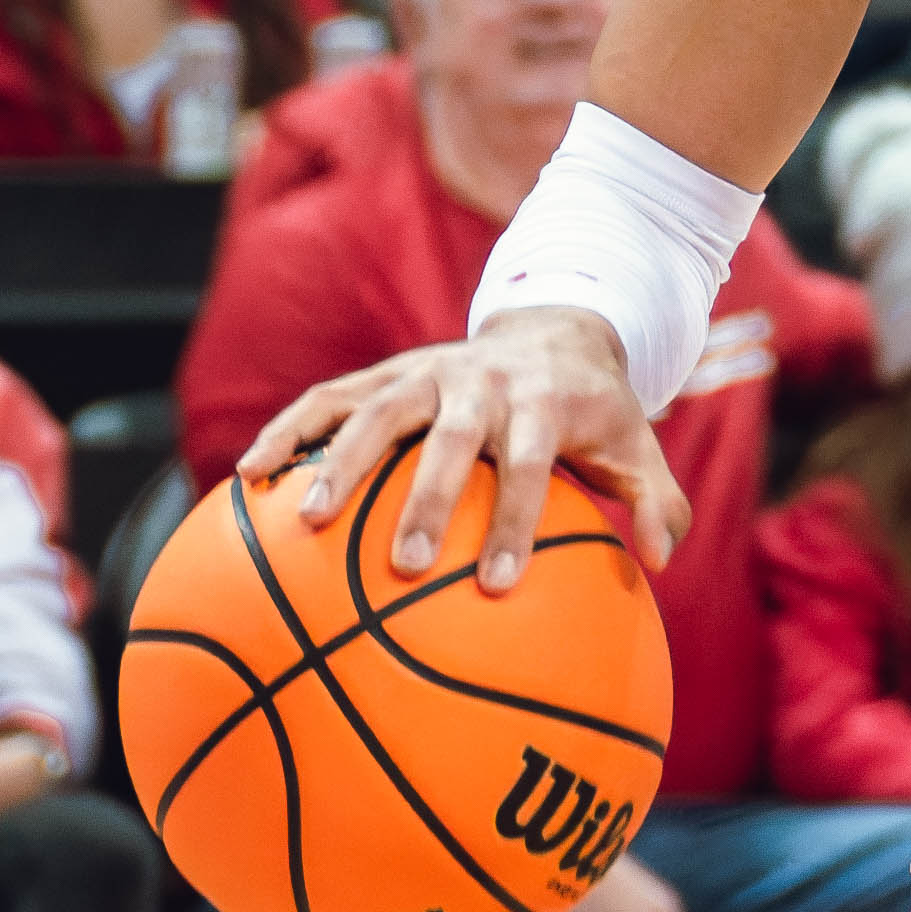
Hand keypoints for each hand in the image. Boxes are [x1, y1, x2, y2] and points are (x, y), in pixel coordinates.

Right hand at [265, 310, 677, 591]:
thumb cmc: (592, 408)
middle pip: (448, 439)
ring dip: (341, 462)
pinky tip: (249, 477)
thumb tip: (662, 562)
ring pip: (377, 411)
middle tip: (401, 566)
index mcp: (540, 403)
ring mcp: (425, 372)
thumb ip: (655, 501)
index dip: (512, 521)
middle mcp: (479, 382)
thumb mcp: (635, 445)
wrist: (552, 326)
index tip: (497, 584)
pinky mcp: (385, 373)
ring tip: (309, 520)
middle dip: (424, 500)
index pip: (527, 464)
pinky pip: (329, 399)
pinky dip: (290, 431)